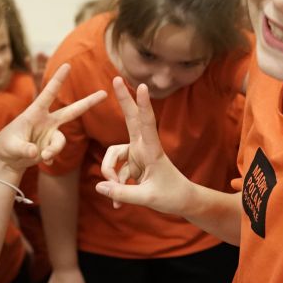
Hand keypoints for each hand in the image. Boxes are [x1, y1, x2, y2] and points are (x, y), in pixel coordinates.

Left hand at [0, 63, 105, 174]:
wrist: (8, 158)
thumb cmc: (6, 146)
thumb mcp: (11, 147)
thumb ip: (24, 149)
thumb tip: (36, 153)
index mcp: (34, 113)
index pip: (48, 94)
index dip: (58, 80)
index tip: (67, 65)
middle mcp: (46, 121)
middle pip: (72, 111)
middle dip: (89, 102)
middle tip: (104, 93)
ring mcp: (50, 133)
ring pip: (61, 141)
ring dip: (53, 150)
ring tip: (43, 157)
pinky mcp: (51, 145)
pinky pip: (57, 151)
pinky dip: (50, 157)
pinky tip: (42, 161)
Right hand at [94, 77, 191, 214]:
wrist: (183, 201)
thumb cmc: (172, 197)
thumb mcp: (147, 198)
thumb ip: (122, 192)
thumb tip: (99, 186)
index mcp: (152, 151)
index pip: (147, 124)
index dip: (144, 105)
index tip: (143, 86)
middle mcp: (144, 148)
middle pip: (132, 119)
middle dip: (124, 101)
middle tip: (116, 78)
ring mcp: (137, 155)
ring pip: (113, 155)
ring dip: (110, 173)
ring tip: (115, 194)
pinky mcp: (133, 164)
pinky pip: (116, 172)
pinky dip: (115, 187)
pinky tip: (117, 204)